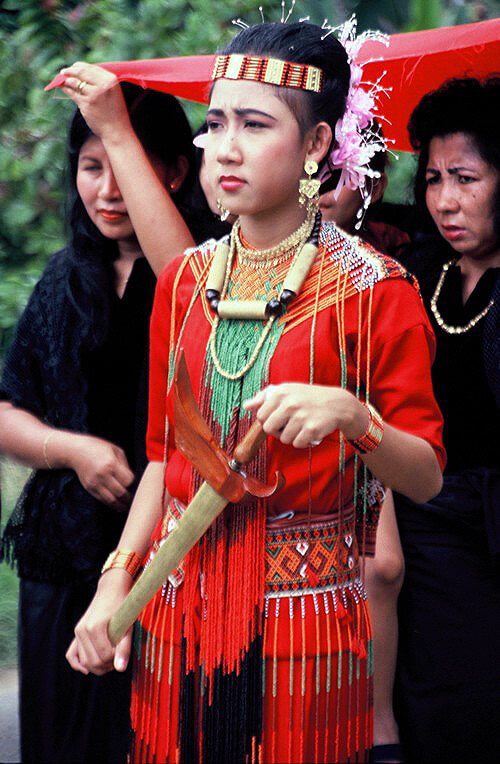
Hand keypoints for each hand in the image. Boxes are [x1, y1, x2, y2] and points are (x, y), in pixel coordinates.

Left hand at [59, 62, 129, 142]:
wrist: (117, 131)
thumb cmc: (114, 112)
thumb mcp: (112, 92)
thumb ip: (100, 81)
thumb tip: (81, 71)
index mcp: (111, 79)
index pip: (91, 67)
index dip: (79, 66)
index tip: (73, 67)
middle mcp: (103, 85)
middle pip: (81, 72)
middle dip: (70, 70)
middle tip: (63, 72)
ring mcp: (94, 94)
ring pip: (75, 82)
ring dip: (66, 80)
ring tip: (63, 81)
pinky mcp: (86, 104)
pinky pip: (72, 93)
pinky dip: (66, 89)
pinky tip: (64, 88)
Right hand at [66, 569, 132, 674]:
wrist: (112, 589)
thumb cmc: (122, 606)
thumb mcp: (127, 626)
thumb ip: (124, 648)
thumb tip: (120, 669)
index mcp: (95, 627)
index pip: (104, 656)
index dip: (115, 660)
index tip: (123, 653)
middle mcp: (83, 630)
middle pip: (93, 662)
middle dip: (106, 666)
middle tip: (118, 660)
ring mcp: (78, 631)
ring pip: (83, 661)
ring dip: (96, 667)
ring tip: (110, 661)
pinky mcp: (77, 632)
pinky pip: (71, 654)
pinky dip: (77, 664)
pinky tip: (88, 669)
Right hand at [69, 434, 133, 509]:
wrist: (76, 451)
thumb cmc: (97, 448)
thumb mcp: (115, 450)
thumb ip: (125, 464)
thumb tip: (131, 478)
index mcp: (111, 464)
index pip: (127, 480)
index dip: (132, 483)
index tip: (133, 483)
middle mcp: (103, 475)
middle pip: (120, 492)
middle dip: (128, 498)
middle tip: (134, 499)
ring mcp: (95, 483)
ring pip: (111, 500)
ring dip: (120, 505)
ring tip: (126, 507)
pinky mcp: (89, 488)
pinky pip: (102, 500)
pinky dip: (110, 504)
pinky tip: (116, 505)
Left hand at [243, 383, 368, 447]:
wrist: (337, 403)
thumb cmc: (308, 397)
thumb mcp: (287, 390)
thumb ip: (265, 397)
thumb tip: (246, 405)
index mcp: (281, 393)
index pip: (260, 416)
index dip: (268, 420)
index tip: (279, 418)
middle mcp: (290, 404)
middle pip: (269, 429)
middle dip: (277, 431)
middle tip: (288, 425)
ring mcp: (301, 417)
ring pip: (284, 439)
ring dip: (292, 436)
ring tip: (301, 427)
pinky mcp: (312, 430)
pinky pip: (297, 444)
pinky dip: (303, 442)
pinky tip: (309, 432)